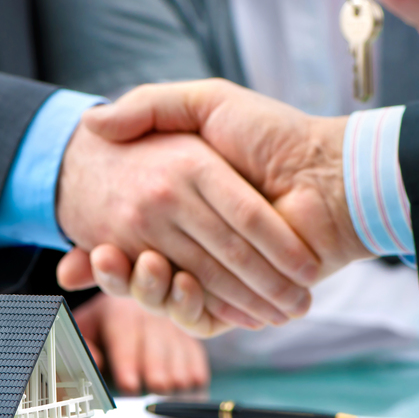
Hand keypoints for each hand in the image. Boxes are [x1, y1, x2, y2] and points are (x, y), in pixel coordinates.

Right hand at [56, 118, 317, 330]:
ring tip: (147, 266)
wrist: (329, 173)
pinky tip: (181, 284)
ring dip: (148, 289)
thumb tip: (91, 124)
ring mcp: (216, 270)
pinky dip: (188, 307)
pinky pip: (201, 315)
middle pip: (141, 266)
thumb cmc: (271, 133)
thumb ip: (151, 106)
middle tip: (106, 256)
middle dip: (119, 271)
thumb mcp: (205, 102)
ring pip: (165, 294)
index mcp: (181, 198)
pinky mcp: (239, 298)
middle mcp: (194, 237)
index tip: (90, 244)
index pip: (129, 228)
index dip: (102, 244)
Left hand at [71, 293, 209, 393]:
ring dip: (177, 378)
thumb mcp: (86, 329)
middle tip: (156, 391)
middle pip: (157, 348)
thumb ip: (86, 347)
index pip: (125, 336)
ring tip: (171, 395)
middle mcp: (151, 315)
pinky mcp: (192, 340)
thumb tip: (93, 363)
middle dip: (157, 372)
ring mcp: (175, 327)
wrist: (132, 302)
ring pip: (180, 355)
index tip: (129, 385)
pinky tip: (188, 395)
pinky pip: (198, 361)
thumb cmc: (104, 327)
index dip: (127, 362)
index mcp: (120, 311)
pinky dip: (194, 380)